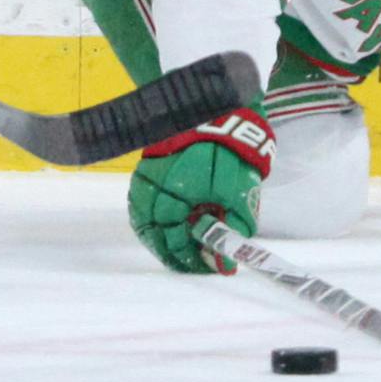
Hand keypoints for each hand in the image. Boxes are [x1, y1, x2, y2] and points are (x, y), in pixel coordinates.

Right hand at [127, 109, 274, 274]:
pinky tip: (164, 225)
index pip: (174, 241)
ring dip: (158, 238)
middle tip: (192, 263)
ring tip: (178, 249)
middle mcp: (154, 187)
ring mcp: (145, 176)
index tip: (206, 269)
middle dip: (172, 252)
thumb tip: (223, 267)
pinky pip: (138, 201)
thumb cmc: (232, 156)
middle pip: (153, 233)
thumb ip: (231, 232)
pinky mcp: (145, 166)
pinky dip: (149, 218)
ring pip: (141, 219)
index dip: (190, 260)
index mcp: (177, 195)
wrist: (219, 113)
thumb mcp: (241, 196)